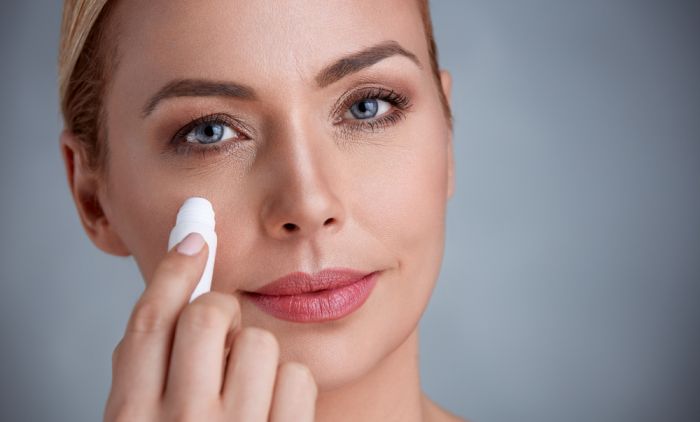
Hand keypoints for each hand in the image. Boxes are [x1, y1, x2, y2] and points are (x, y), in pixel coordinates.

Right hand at [104, 232, 316, 420]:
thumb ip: (145, 372)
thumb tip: (171, 289)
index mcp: (133, 420)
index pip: (148, 322)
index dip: (173, 270)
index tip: (195, 238)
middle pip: (205, 315)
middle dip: (221, 310)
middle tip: (226, 331)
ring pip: (259, 341)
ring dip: (257, 355)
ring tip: (248, 390)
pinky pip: (298, 375)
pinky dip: (289, 385)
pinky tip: (273, 410)